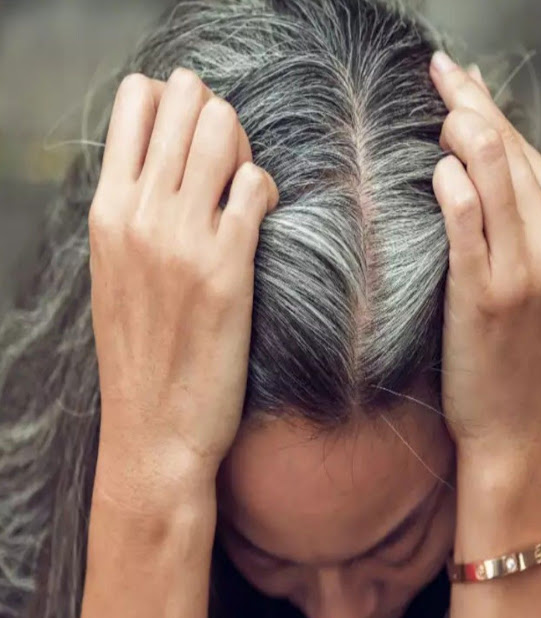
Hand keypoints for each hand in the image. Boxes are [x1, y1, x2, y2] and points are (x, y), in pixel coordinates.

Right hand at [88, 68, 277, 505]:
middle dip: (216, 113)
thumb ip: (136, 210)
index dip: (174, 100)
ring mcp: (184, 237)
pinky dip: (265, 189)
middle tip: (225, 157)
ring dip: (243, 146)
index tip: (191, 134)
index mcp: (107, 209)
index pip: (137, 99)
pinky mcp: (228, 266)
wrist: (153, 427)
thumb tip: (174, 162)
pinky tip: (261, 216)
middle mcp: (140, 212)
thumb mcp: (115, 269)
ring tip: (241, 186)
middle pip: (187, 99)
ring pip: (225, 130)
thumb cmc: (139, 351)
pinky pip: (256, 185)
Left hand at [429, 52, 540, 456]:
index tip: (456, 76)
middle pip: (510, 154)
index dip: (488, 106)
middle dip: (473, 105)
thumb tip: (471, 158)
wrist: (509, 418)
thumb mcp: (526, 272)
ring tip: (438, 105)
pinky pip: (472, 230)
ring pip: (498, 179)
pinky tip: (439, 169)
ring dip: (467, 133)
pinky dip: (457, 194)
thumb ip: (507, 214)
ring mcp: (527, 269)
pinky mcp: (487, 296)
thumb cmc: (507, 343)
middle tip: (438, 72)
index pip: (524, 151)